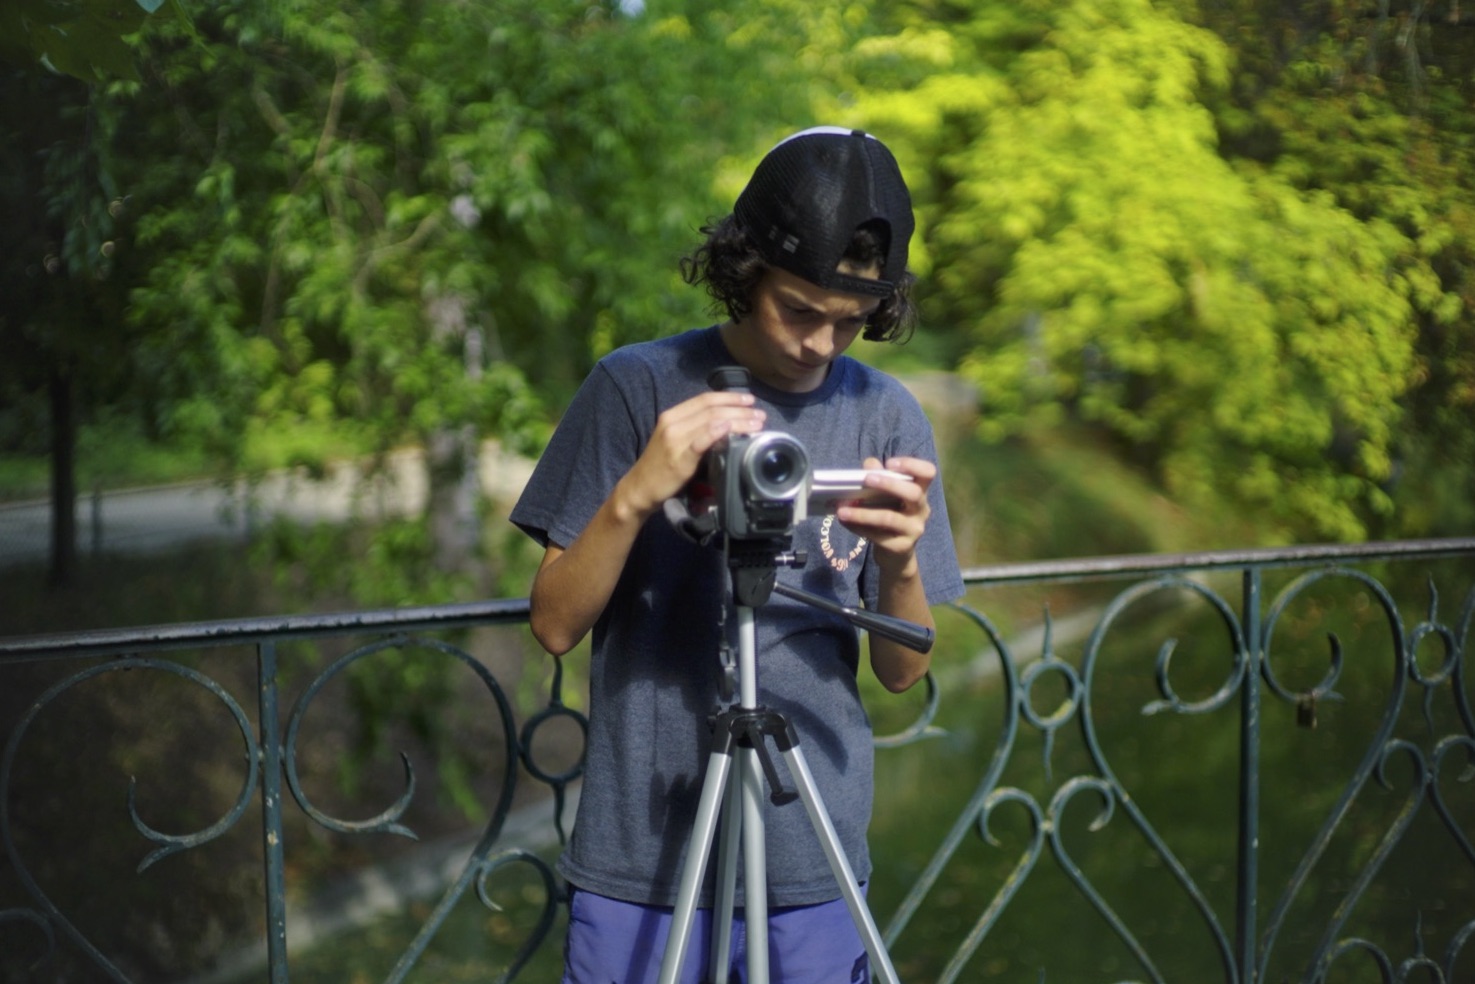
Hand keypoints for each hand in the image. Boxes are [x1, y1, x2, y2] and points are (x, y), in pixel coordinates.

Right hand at [617, 390, 766, 518]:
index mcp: (672, 415)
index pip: (705, 399)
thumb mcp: (676, 440)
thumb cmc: (661, 465)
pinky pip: (699, 442)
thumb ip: (696, 429)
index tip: (750, 400)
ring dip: (737, 421)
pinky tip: (729, 429)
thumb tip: (726, 424)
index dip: (729, 397)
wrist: (639, 488)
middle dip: (739, 410)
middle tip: (760, 414)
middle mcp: (672, 423)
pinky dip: (715, 432)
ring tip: (756, 425)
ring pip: (710, 422)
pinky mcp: (679, 458)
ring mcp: (675, 440)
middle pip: (711, 409)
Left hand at [836, 456, 933, 577]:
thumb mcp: (885, 496)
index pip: (928, 473)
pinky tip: (844, 521)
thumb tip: (869, 464)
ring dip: (863, 513)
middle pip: (914, 493)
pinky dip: (858, 527)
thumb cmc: (890, 515)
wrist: (896, 554)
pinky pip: (877, 536)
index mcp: (920, 492)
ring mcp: (914, 530)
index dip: (912, 465)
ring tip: (842, 510)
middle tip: (866, 479)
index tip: (890, 463)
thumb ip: (878, 476)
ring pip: (889, 518)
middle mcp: (922, 510)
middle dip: (889, 484)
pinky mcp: (901, 547)